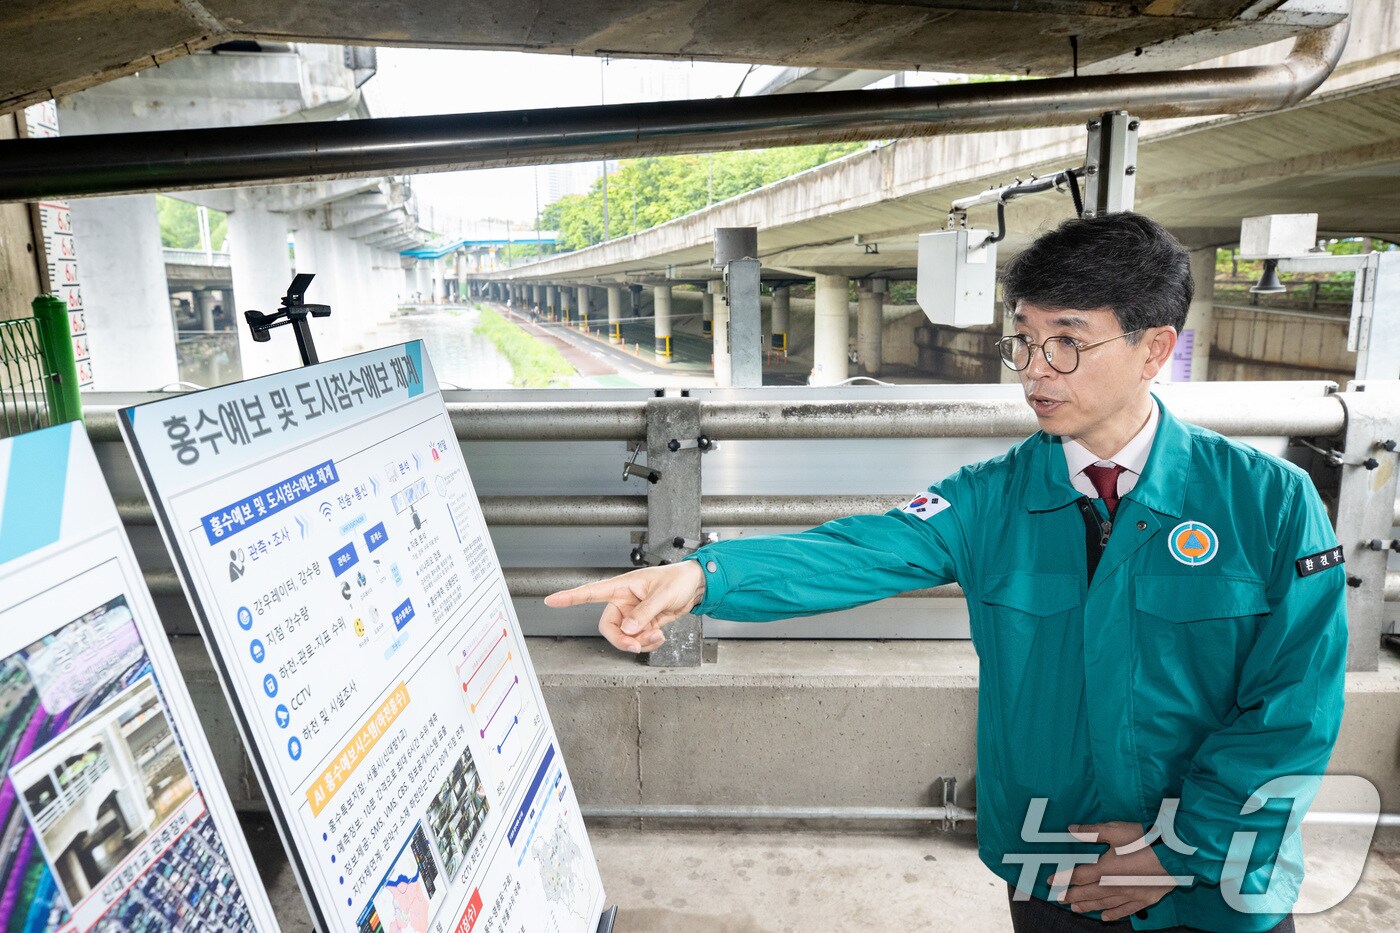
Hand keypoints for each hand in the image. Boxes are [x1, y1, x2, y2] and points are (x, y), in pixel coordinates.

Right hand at [544, 562, 705, 652]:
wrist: (694, 587)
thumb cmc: (677, 580)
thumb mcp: (662, 595)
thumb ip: (644, 612)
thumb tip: (628, 629)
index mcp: (622, 587)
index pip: (590, 592)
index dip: (570, 597)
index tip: (552, 600)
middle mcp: (623, 602)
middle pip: (608, 627)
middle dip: (622, 640)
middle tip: (637, 644)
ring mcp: (632, 615)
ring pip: (624, 637)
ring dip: (640, 642)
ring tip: (657, 634)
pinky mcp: (643, 624)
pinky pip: (637, 640)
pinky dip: (647, 643)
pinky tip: (659, 636)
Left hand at [1048, 821, 1177, 921]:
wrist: (1175, 855)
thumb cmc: (1145, 840)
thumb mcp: (1115, 830)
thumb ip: (1091, 831)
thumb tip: (1071, 829)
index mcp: (1104, 869)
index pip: (1078, 876)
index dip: (1063, 879)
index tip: (1050, 882)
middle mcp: (1114, 886)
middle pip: (1088, 893)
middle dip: (1072, 896)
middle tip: (1059, 900)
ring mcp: (1129, 895)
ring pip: (1104, 904)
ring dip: (1088, 906)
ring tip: (1075, 909)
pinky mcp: (1144, 900)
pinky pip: (1125, 911)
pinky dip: (1113, 914)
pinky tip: (1105, 917)